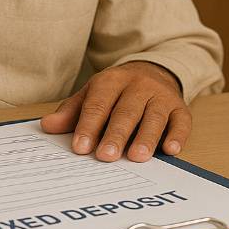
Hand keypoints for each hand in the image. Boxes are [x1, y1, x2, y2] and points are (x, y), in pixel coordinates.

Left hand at [40, 61, 189, 162]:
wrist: (154, 71)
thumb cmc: (117, 92)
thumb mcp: (92, 95)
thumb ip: (72, 112)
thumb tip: (47, 126)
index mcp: (112, 81)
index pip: (99, 104)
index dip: (89, 126)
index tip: (80, 147)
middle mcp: (138, 86)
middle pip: (126, 111)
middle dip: (116, 134)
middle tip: (106, 156)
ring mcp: (161, 96)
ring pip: (154, 116)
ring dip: (146, 137)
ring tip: (136, 157)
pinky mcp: (180, 108)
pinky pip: (181, 121)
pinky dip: (177, 136)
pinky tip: (171, 150)